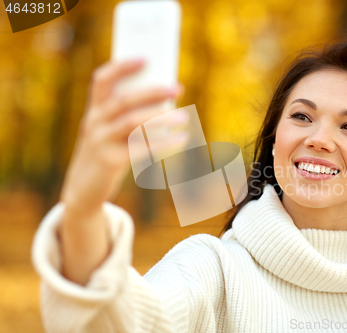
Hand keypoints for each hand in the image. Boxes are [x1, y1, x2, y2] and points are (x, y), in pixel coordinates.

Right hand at [60, 58, 188, 213]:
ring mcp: (100, 141)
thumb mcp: (109, 133)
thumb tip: (166, 104)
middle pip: (124, 99)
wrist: (82, 191)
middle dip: (152, 91)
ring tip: (184, 116)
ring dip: (161, 117)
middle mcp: (94, 122)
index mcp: (94, 111)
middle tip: (177, 88)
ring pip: (133, 122)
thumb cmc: (104, 155)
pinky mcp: (110, 161)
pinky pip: (141, 149)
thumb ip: (129, 118)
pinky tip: (181, 139)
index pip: (102, 79)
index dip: (121, 66)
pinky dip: (163, 143)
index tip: (145, 58)